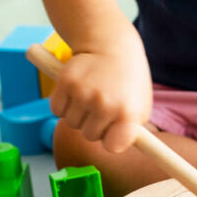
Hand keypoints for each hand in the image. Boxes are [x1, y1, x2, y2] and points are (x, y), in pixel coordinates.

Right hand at [49, 32, 151, 153]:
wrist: (112, 46)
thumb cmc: (128, 81)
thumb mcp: (140, 106)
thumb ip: (132, 131)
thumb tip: (118, 151)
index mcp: (128, 113)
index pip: (113, 146)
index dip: (110, 141)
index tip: (112, 133)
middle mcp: (106, 105)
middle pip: (89, 136)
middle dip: (94, 126)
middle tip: (102, 107)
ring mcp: (84, 94)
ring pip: (71, 123)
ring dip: (78, 114)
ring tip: (91, 96)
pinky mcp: (65, 82)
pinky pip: (56, 109)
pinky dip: (63, 104)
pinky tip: (77, 90)